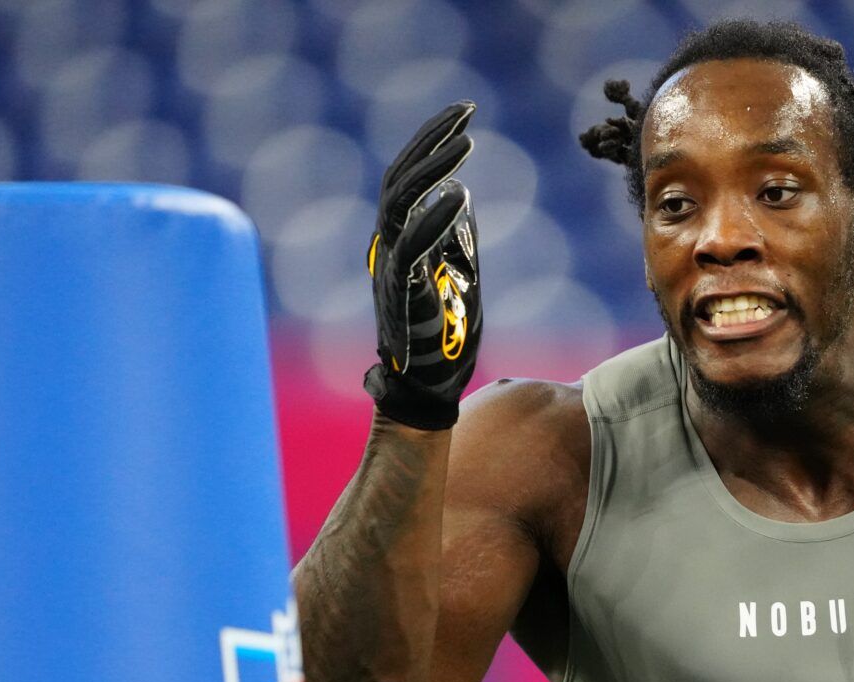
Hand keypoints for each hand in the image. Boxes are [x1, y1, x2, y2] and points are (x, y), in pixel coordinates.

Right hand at [364, 101, 481, 430]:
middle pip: (399, 180)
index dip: (431, 145)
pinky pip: (411, 248)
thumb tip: (460, 198)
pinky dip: (434, 220)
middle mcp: (388, 249)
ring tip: (465, 142)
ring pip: (399, 204)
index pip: (408, 181)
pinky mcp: (399, 295)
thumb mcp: (460, 282)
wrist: (425, 396)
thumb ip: (457, 243)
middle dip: (430, 141)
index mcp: (400, 244)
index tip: (463, 118)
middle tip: (465, 113)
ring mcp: (390, 270)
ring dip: (432, 169)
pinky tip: (460, 195)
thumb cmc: (443, 345)